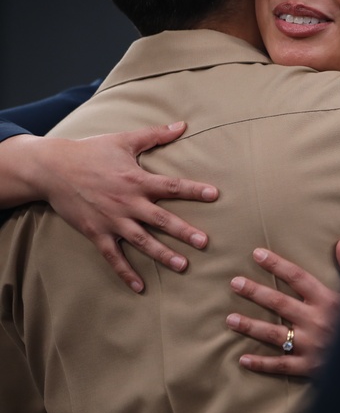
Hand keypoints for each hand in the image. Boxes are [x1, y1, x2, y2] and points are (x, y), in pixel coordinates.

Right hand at [24, 122, 217, 292]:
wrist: (52, 169)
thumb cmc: (90, 151)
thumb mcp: (123, 140)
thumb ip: (155, 135)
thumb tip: (183, 125)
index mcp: (137, 180)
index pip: (172, 186)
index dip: (194, 190)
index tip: (215, 195)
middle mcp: (127, 203)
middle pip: (161, 219)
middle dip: (183, 231)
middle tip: (204, 242)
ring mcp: (112, 220)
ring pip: (142, 241)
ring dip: (162, 255)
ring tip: (183, 265)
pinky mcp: (97, 233)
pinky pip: (113, 257)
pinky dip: (126, 273)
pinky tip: (140, 287)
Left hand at [226, 239, 339, 377]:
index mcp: (328, 300)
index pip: (297, 277)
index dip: (276, 264)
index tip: (257, 254)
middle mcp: (314, 320)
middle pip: (278, 302)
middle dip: (254, 292)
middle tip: (234, 283)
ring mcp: (310, 345)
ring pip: (273, 334)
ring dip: (250, 326)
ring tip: (229, 319)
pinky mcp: (309, 367)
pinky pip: (280, 365)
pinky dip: (261, 364)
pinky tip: (243, 359)